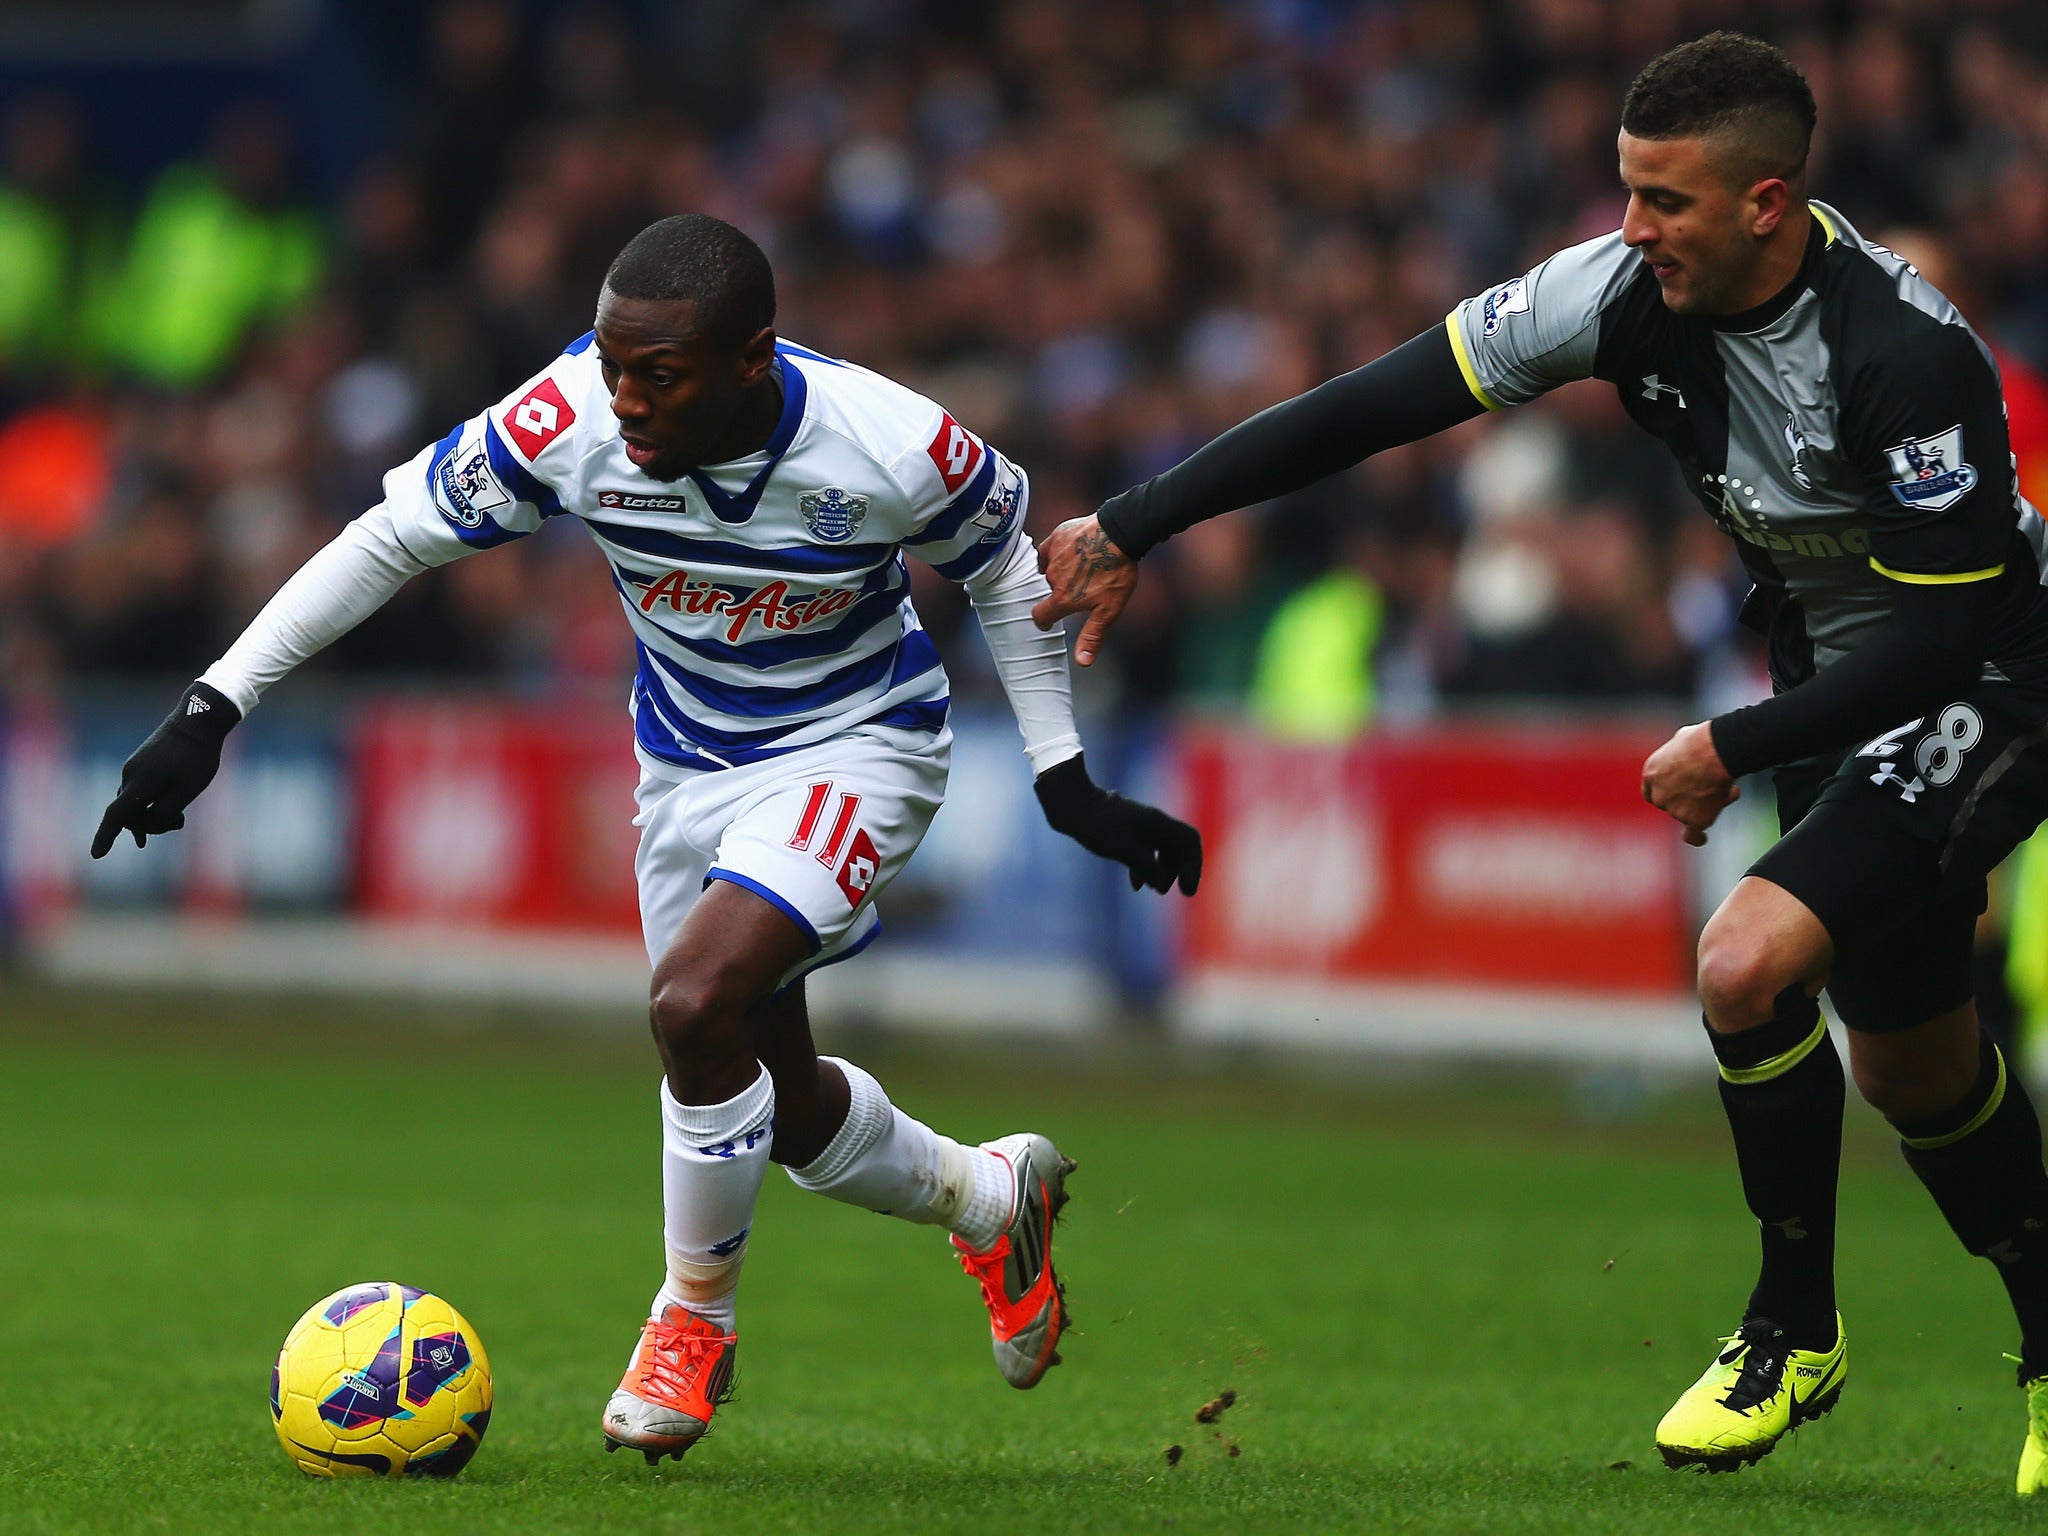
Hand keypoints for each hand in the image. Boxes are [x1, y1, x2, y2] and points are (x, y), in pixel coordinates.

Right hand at [91, 682, 240, 856]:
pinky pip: (136, 794)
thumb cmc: (197, 756)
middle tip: (179, 822)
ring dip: (151, 817)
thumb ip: (164, 812)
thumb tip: (144, 826)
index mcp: (141, 781)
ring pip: (134, 804)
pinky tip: (153, 820)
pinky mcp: (139, 765)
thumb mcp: (187, 790)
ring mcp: (133, 769)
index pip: (116, 815)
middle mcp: (130, 775)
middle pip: (128, 814)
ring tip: (178, 819)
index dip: (106, 836)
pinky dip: (146, 807)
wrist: (198, 720)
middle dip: (149, 826)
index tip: (96, 855)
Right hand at [1032, 514, 1136, 667]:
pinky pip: (1049, 549)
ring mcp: (1053, 556)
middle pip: (1049, 591)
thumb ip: (1092, 636)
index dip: (1044, 620)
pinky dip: (1057, 553)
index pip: (1040, 616)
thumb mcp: (1108, 611)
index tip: (1049, 620)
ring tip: (1083, 568)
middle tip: (1080, 587)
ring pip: (1049, 570)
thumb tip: (1082, 663)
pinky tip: (1073, 551)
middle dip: (1060, 592)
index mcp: (1063, 599)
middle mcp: (1052, 578)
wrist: (1120, 534)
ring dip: (1060, 572)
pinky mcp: (1056, 537)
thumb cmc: (1117, 573)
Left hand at [1034, 755, 1201, 895]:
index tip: (1186, 890)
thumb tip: (1161, 884)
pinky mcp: (1127, 831)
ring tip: (1155, 890)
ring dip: (1162, 871)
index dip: (1194, 866)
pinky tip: (1136, 885)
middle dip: (1178, 871)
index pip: (1190, 842)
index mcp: (1158, 823)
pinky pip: (1146, 851)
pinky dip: (1145, 868)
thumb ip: (1146, 867)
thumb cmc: (1096, 825)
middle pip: (1179, 848)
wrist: (1071, 805)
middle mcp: (1153, 823)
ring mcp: (1141, 826)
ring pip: (1162, 851)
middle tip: (1167, 890)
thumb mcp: (1123, 850)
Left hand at [1641, 721, 1738, 846]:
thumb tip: (1686, 752)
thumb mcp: (1680, 741)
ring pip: (1688, 814)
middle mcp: (1659, 795)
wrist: (1714, 753)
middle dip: (1685, 798)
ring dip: (1704, 805)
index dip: (1665, 792)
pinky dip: (1696, 838)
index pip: (1652, 791)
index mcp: (1651, 774)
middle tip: (1707, 785)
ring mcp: (1674, 810)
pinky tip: (1701, 838)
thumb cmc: (1701, 741)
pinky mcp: (1693, 820)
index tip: (1676, 791)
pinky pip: (1692, 834)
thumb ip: (1678, 755)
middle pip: (1669, 804)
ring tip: (1725, 786)